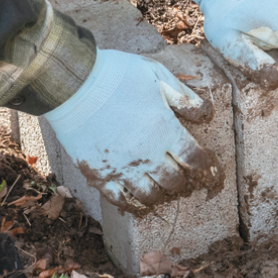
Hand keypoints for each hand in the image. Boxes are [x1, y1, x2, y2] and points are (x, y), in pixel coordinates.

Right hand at [44, 49, 222, 212]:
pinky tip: (136, 200)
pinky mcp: (98, 173)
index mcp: (165, 129)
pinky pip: (119, 199)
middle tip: (180, 175)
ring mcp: (121, 167)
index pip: (194, 158)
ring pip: (150, 195)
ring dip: (160, 193)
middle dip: (182, 180)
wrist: (72, 82)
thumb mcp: (156, 74)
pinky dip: (132, 203)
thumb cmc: (116, 73)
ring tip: (159, 187)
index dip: (204, 164)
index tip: (205, 164)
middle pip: (174, 181)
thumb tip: (205, 113)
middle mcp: (147, 154)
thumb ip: (183, 96)